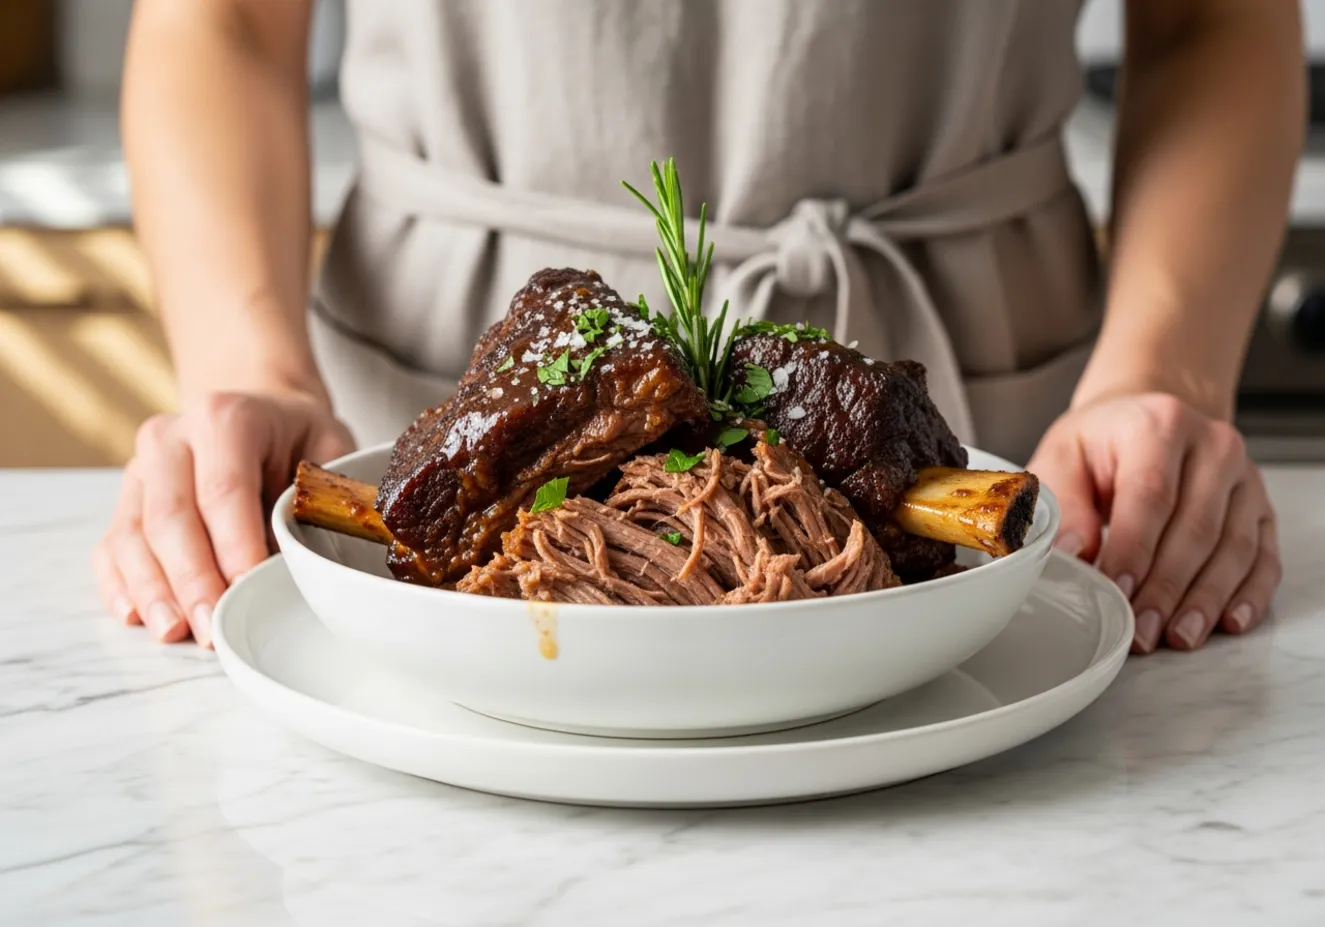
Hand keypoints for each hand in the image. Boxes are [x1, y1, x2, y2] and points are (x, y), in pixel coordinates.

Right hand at [93, 391, 353, 646]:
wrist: (262, 413)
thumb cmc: (300, 440)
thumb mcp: (331, 449)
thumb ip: (324, 494)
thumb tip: (313, 559)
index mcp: (226, 418)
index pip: (224, 488)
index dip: (234, 544)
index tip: (247, 587)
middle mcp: (172, 438)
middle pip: (171, 516)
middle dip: (191, 579)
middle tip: (211, 627)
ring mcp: (141, 469)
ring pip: (133, 534)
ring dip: (152, 589)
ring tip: (173, 631)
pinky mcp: (126, 499)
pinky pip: (111, 545)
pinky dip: (120, 583)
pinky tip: (136, 615)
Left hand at [1026, 392, 1279, 654]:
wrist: (1146, 420)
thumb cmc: (1101, 445)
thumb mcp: (1063, 458)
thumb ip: (1064, 504)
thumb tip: (1073, 555)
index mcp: (1159, 426)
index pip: (1151, 494)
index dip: (1135, 549)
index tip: (1116, 590)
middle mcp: (1212, 447)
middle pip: (1196, 527)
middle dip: (1167, 587)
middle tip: (1142, 630)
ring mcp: (1244, 478)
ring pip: (1234, 548)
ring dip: (1206, 599)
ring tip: (1178, 637)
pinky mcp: (1261, 508)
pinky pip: (1264, 557)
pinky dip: (1248, 594)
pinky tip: (1227, 622)